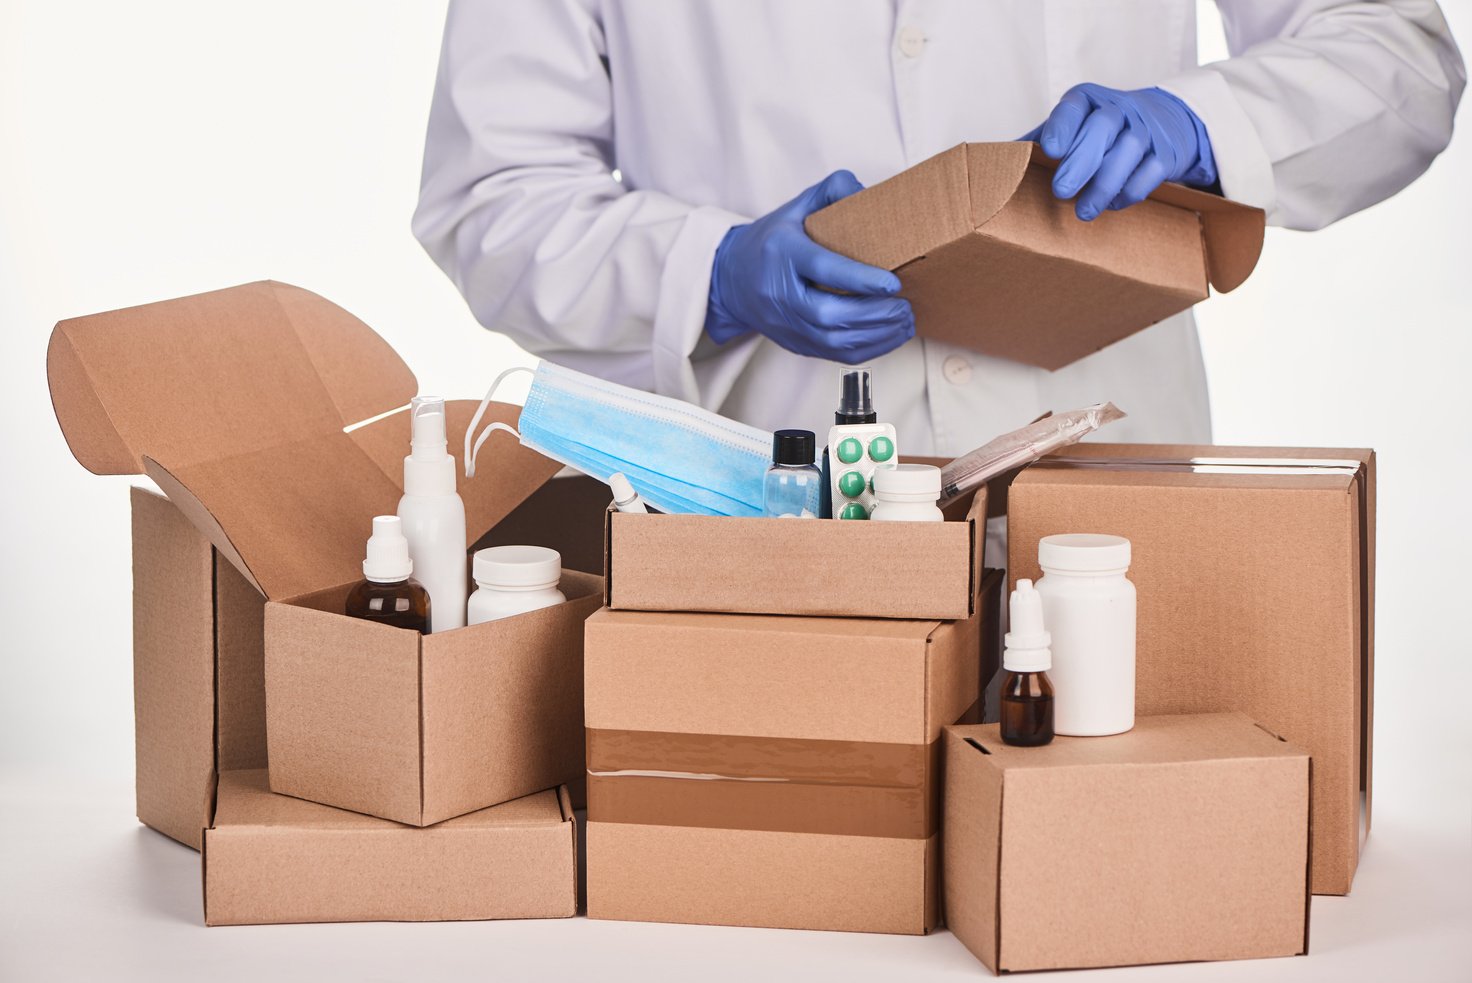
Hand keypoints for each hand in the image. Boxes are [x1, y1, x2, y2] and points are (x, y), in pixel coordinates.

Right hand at [705, 170, 914, 363]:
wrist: (731, 279)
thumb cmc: (771, 241)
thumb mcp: (795, 207)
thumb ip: (831, 191)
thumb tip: (868, 193)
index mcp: (783, 254)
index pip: (822, 269)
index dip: (859, 279)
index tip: (893, 283)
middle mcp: (780, 293)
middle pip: (829, 314)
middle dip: (873, 314)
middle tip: (905, 306)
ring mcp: (786, 323)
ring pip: (834, 341)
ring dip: (876, 335)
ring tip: (905, 321)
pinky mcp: (795, 344)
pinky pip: (834, 355)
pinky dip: (867, 349)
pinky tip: (889, 336)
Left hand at [1022, 84, 1217, 220]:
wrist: (1165, 120)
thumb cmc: (1099, 130)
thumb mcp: (1069, 128)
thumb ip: (1035, 143)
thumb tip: (990, 164)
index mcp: (1087, 100)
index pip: (1074, 105)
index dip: (1062, 126)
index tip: (1050, 150)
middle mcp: (1118, 108)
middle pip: (1103, 127)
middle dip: (1081, 161)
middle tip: (1061, 191)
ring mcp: (1146, 129)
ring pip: (1129, 150)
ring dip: (1105, 184)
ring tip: (1084, 211)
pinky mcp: (1166, 152)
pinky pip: (1151, 171)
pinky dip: (1131, 191)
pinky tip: (1113, 204)